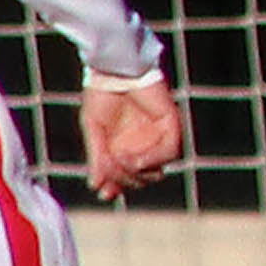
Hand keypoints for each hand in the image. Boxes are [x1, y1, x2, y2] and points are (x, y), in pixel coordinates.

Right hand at [80, 77, 186, 197]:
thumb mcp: (94, 130)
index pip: (126, 178)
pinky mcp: (172, 125)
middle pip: (141, 179)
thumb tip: (95, 185)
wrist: (113, 70)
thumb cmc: (102, 95)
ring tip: (120, 160)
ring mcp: (159, 137)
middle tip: (110, 169)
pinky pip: (169, 151)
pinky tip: (135, 158)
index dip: (116, 188)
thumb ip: (97, 157)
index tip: (105, 195)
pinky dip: (152, 159)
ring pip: (156, 170)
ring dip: (137, 172)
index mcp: (125, 149)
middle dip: (124, 180)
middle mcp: (144, 146)